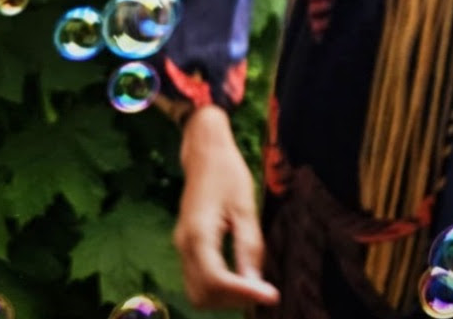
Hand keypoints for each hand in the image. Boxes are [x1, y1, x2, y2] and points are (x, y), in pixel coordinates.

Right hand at [175, 105, 280, 311]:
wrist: (204, 151)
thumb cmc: (227, 172)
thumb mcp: (244, 205)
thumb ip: (248, 245)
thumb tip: (255, 282)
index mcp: (199, 233)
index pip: (216, 280)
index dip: (242, 294)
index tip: (270, 295)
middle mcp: (184, 245)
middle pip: (202, 295)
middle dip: (232, 301)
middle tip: (261, 290)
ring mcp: (182, 246)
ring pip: (197, 292)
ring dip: (224, 299)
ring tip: (253, 286)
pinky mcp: (186, 245)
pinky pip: (197, 280)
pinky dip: (218, 288)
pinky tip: (240, 278)